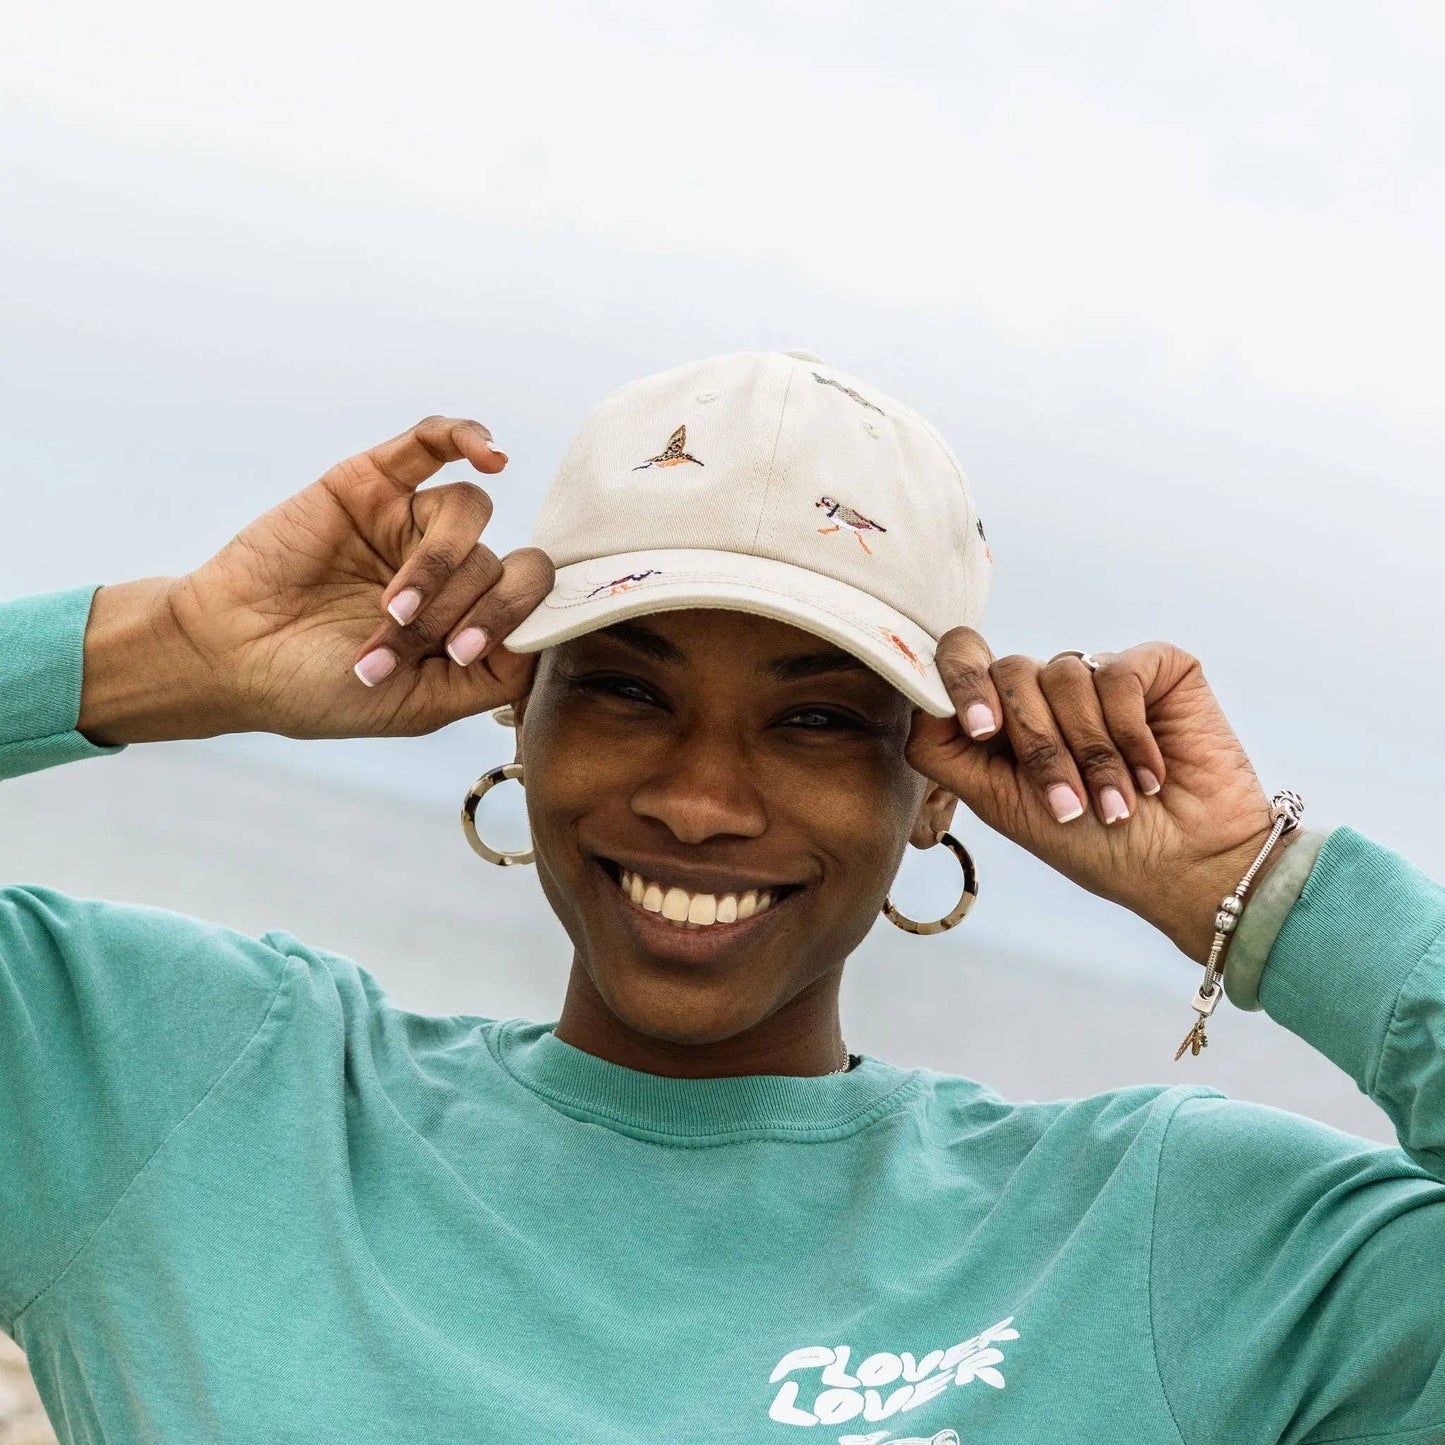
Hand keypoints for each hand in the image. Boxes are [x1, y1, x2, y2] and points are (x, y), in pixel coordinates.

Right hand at [155, 417, 553, 739]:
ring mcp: (412, 524)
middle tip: (398, 638)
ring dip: (435, 566)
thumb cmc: (320, 688)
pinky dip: (467, 437)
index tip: (459, 651)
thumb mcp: (422, 706)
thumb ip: (495, 677)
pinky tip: (489, 454)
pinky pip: (435, 443)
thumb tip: (547, 635)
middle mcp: (451, 572)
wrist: (230, 657)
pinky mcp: (374, 484)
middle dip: (454, 607)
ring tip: (388, 609)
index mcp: (467, 622)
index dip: (509, 620)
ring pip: (469, 516)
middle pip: (499, 563)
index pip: (530, 603)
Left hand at [906, 632, 1295, 964]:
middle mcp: (1048, 692)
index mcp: (1006, 721)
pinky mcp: (1154, 668)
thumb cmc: (1097, 847)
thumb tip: (916, 702)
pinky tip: (1152, 774)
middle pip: (1010, 673)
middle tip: (1070, 805)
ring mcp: (1099, 676)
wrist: (1186, 867)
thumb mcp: (1001, 804)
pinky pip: (1117, 674)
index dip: (962, 685)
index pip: (961, 664)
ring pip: (1064, 674)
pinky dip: (1131, 734)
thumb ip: (947, 752)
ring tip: (1119, 803)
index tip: (982, 730)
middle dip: (1039, 747)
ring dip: (1091, 753)